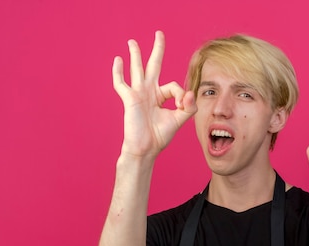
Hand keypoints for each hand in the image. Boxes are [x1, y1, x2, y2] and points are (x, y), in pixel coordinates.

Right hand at [112, 30, 196, 158]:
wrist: (146, 148)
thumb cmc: (159, 137)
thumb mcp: (178, 120)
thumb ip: (188, 107)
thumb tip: (190, 93)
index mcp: (160, 96)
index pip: (173, 86)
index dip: (181, 94)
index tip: (182, 105)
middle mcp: (149, 92)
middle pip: (153, 66)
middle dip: (157, 50)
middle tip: (159, 33)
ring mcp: (138, 94)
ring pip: (136, 69)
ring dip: (135, 54)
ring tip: (132, 42)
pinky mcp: (130, 99)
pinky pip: (121, 83)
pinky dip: (118, 72)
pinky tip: (118, 60)